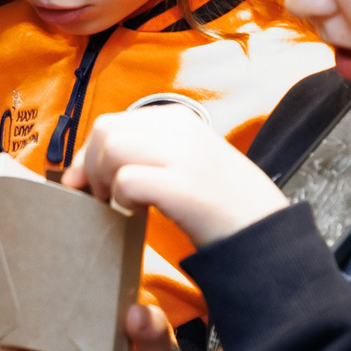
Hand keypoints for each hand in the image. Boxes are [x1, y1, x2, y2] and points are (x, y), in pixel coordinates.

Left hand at [68, 105, 286, 245]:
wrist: (264, 231)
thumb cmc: (219, 201)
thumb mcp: (185, 160)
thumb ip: (146, 152)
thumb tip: (87, 165)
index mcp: (178, 119)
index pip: (112, 122)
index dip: (89, 153)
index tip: (85, 181)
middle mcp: (179, 129)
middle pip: (105, 131)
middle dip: (89, 165)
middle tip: (97, 196)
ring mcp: (182, 155)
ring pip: (111, 150)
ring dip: (102, 181)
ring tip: (118, 204)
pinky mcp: (182, 185)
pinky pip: (126, 181)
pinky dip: (120, 199)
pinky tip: (136, 213)